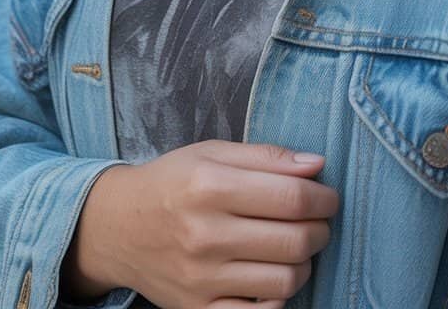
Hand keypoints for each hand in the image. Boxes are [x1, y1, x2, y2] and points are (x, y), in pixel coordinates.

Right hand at [60, 140, 338, 307]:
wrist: (118, 227)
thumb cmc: (172, 182)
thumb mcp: (212, 153)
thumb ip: (266, 156)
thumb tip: (317, 165)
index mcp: (210, 186)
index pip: (292, 198)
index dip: (324, 198)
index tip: (328, 196)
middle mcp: (205, 235)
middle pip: (294, 240)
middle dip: (320, 229)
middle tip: (318, 221)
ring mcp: (201, 279)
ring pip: (285, 281)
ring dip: (304, 263)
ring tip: (295, 246)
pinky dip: (278, 298)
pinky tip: (274, 275)